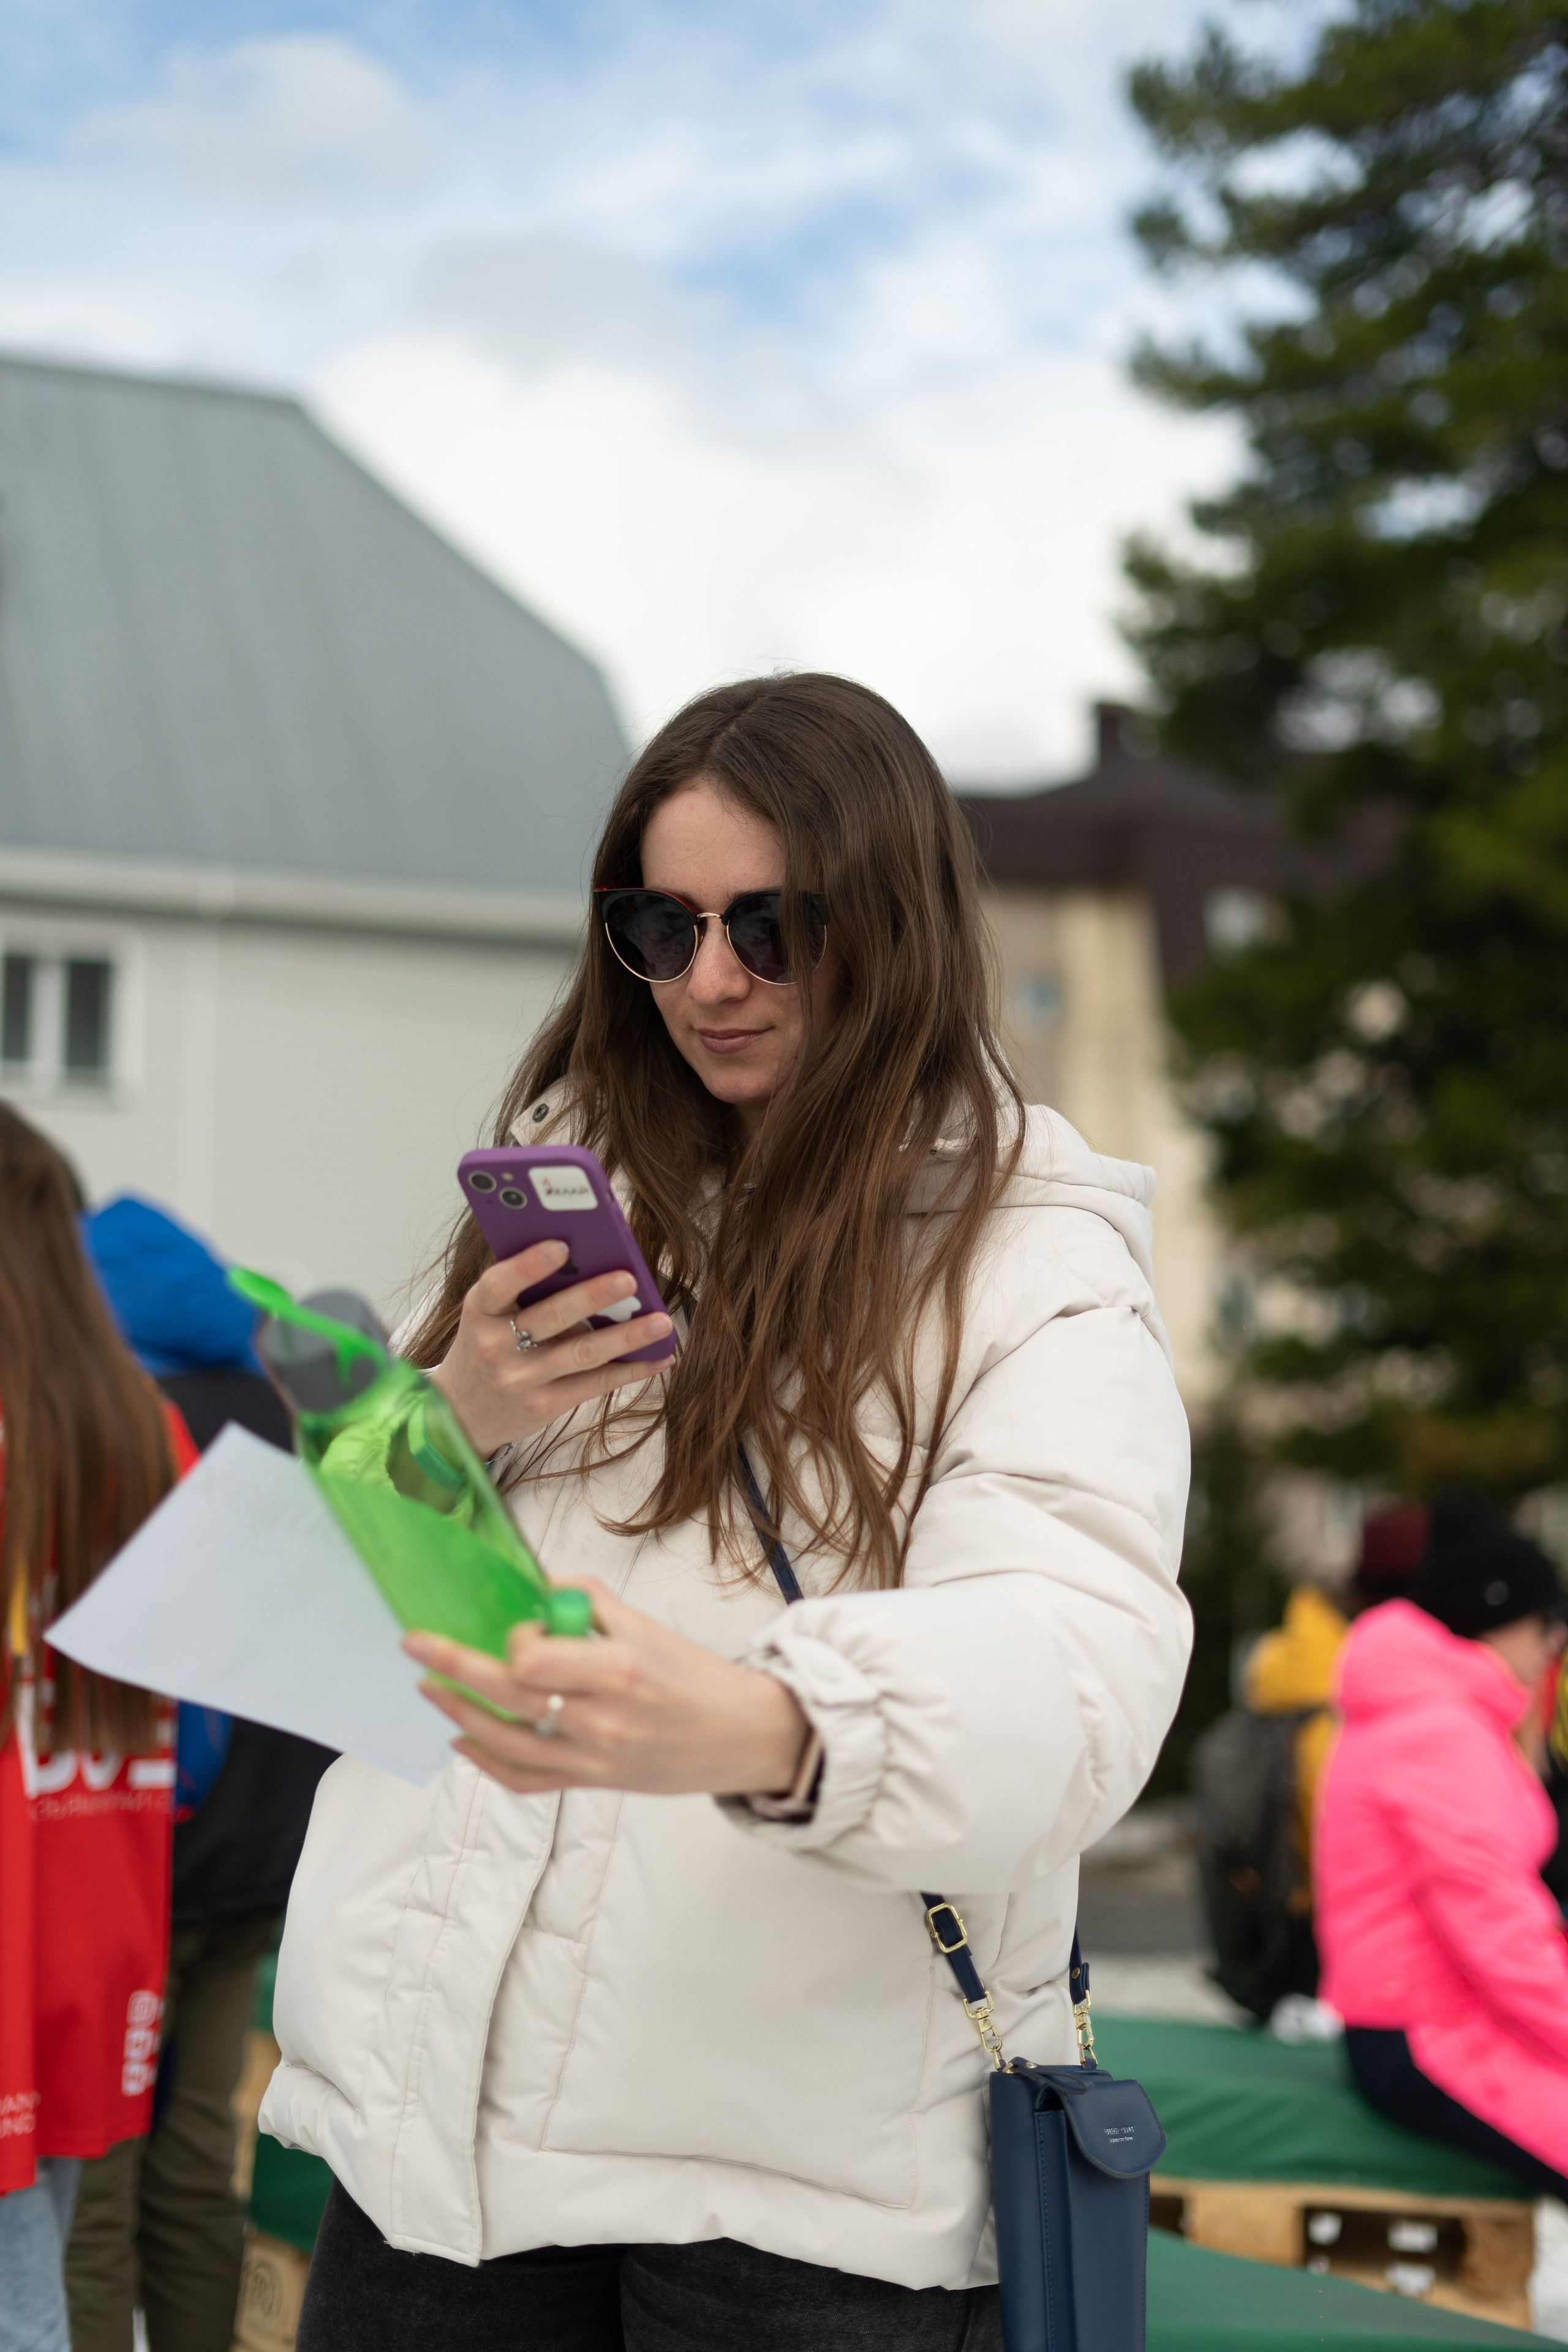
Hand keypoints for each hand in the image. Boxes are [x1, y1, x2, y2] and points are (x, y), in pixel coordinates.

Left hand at [404, 1579, 810, 1798]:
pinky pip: (524, 1779)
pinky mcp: (589, 1783)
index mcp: (618, 1670)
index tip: (519, 1625)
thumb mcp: (647, 1624)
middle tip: (414, 1643)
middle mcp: (599, 1719)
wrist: (742, 1736)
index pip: (534, 1660)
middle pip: (506, 1696)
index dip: (514, 1638)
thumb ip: (586, 1601)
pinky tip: (462, 1739)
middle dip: (450, 1666)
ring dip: (456, 1711)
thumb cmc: (695, 1675)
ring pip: (503, 1742)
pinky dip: (486, 1761)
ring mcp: (591, 1759)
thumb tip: (532, 1585)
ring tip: (428, 1687)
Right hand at [428, 1239, 673, 1453]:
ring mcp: (521, 1379)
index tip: (561, 1246)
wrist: (461, 1413)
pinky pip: (594, 1384)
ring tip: (661, 1321)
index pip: (499, 1284)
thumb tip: (589, 1261)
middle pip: (550, 1317)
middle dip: (591, 1296)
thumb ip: (524, 1289)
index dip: (528, 1266)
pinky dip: (630, 1369)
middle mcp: (496, 1346)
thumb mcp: (489, 1314)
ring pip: (581, 1353)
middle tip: (629, 1279)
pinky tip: (658, 1357)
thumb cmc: (487, 1345)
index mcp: (480, 1310)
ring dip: (625, 1336)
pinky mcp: (544, 1405)